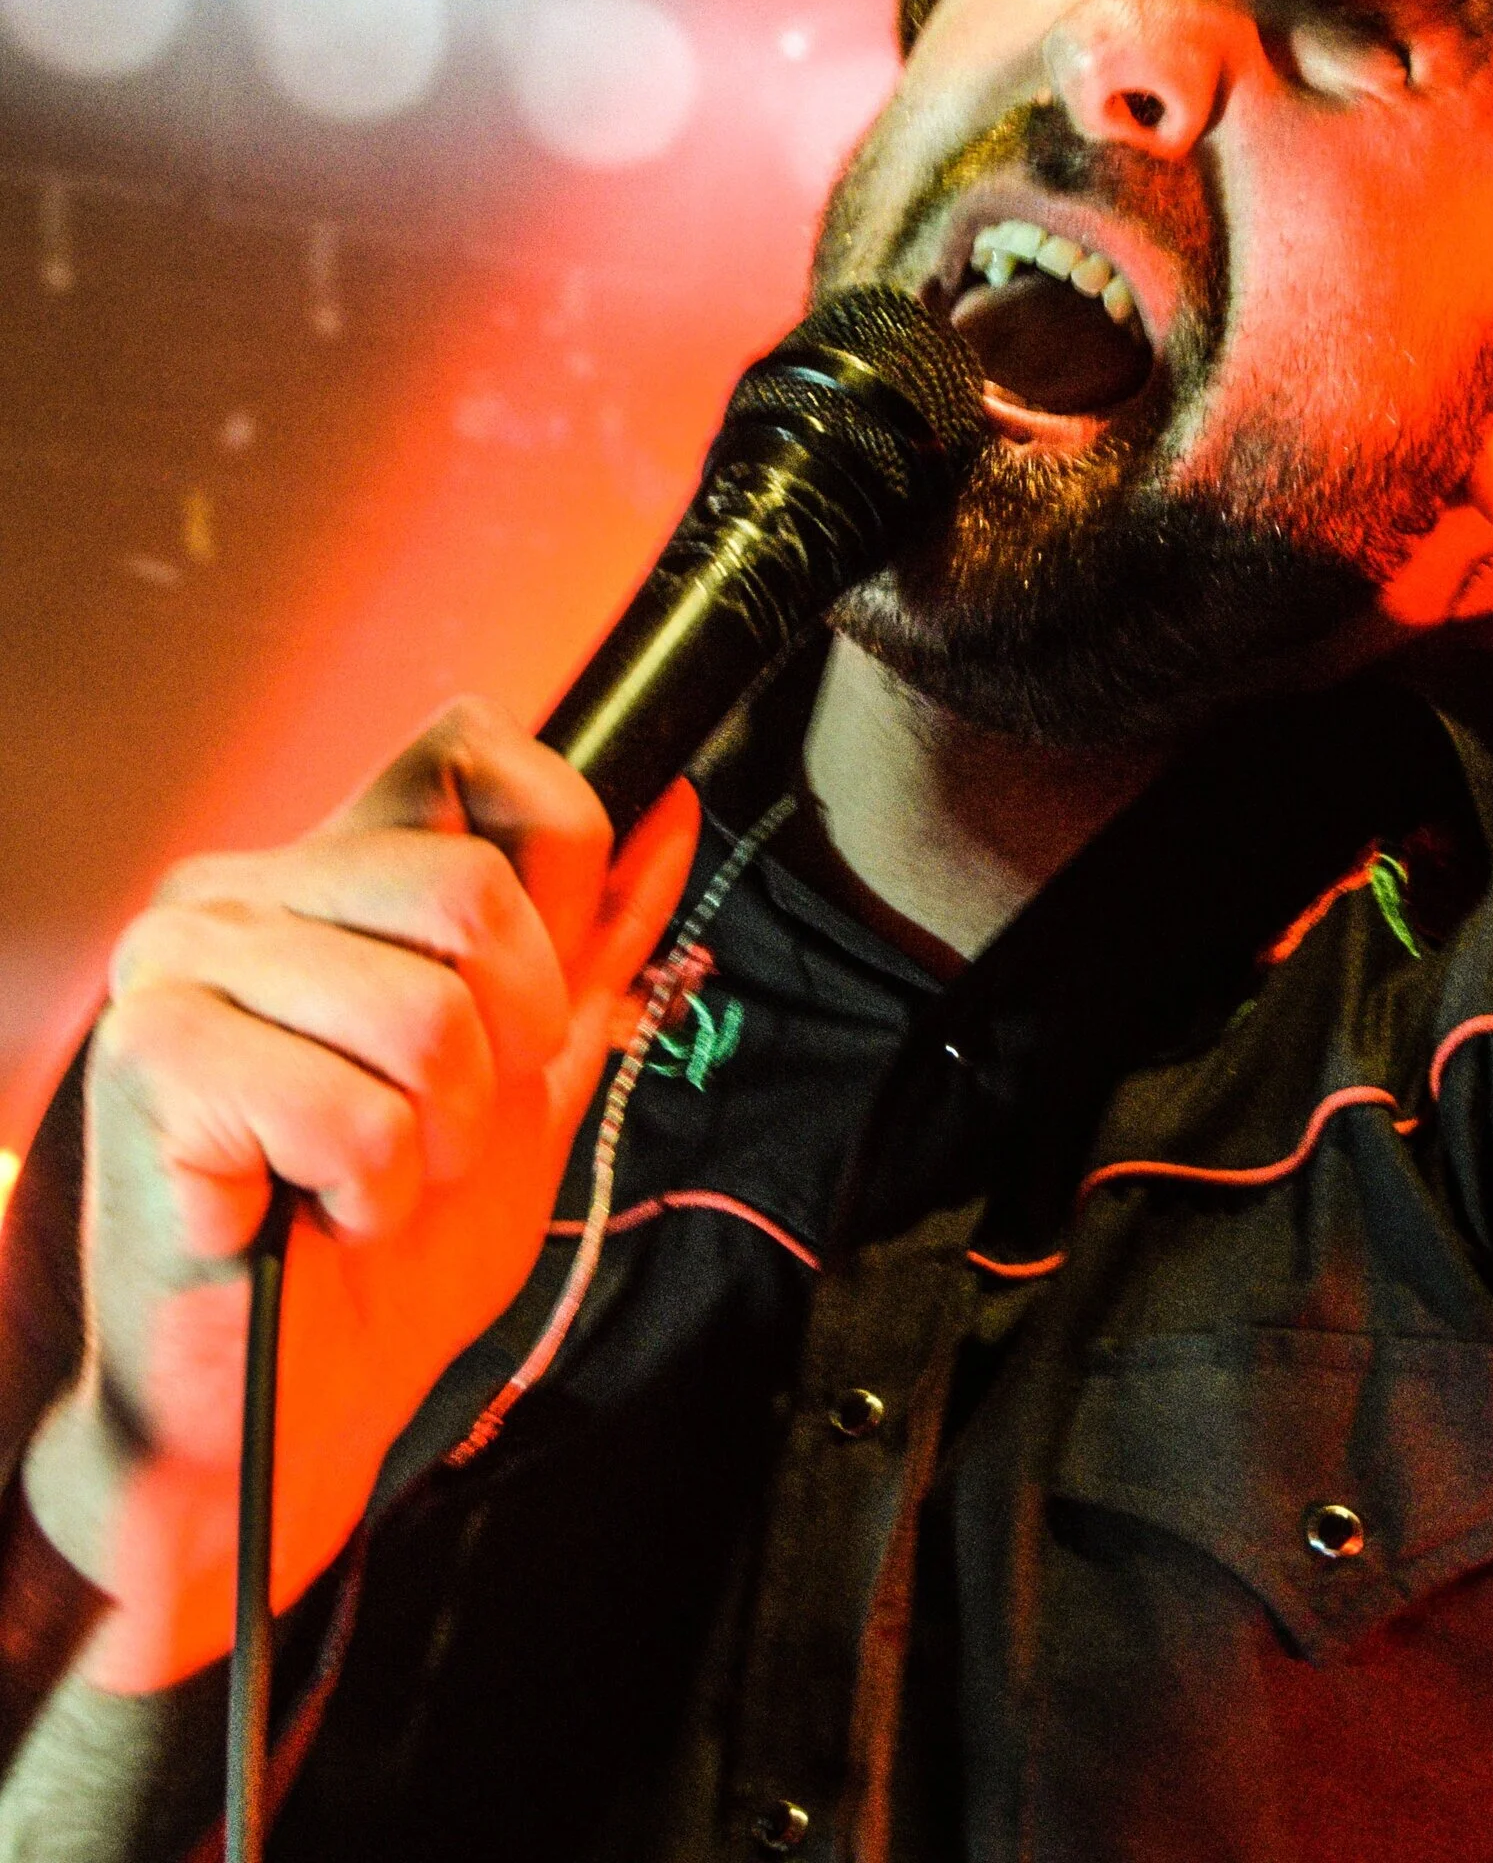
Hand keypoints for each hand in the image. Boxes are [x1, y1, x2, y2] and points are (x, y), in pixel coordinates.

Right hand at [21, 704, 696, 1691]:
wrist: (289, 1410)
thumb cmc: (394, 1246)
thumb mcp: (535, 1076)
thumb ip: (595, 940)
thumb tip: (674, 807)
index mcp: (322, 871)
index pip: (468, 748)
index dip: (552, 866)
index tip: (529, 1001)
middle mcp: (234, 890)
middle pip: (471, 884)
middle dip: (510, 1040)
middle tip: (444, 1126)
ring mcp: (179, 965)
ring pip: (427, 1006)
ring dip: (439, 1134)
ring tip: (376, 1178)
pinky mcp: (152, 1060)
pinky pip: (352, 1107)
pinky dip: (368, 1188)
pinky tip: (311, 1212)